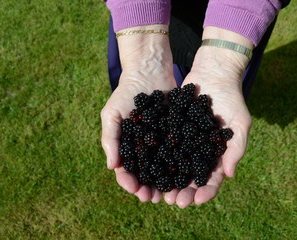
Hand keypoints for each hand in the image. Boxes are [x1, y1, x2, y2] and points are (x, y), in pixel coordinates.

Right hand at [101, 25, 176, 202]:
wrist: (150, 72)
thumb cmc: (126, 93)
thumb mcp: (112, 114)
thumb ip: (110, 139)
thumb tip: (111, 167)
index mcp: (128, 146)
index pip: (126, 169)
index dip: (129, 182)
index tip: (136, 190)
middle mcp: (145, 147)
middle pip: (146, 173)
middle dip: (149, 187)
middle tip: (154, 198)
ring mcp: (161, 142)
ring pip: (164, 168)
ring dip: (166, 182)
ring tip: (170, 194)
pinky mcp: (177, 134)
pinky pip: (179, 152)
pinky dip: (181, 165)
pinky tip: (186, 175)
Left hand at [164, 38, 251, 207]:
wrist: (214, 73)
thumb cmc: (232, 98)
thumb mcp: (240, 123)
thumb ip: (236, 148)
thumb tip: (229, 175)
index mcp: (217, 153)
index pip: (212, 178)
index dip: (205, 192)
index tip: (195, 201)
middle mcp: (199, 151)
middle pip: (190, 177)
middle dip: (182, 191)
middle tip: (173, 201)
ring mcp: (185, 141)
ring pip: (175, 166)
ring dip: (167, 181)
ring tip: (158, 192)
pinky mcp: (172, 129)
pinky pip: (164, 147)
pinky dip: (157, 159)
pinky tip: (148, 169)